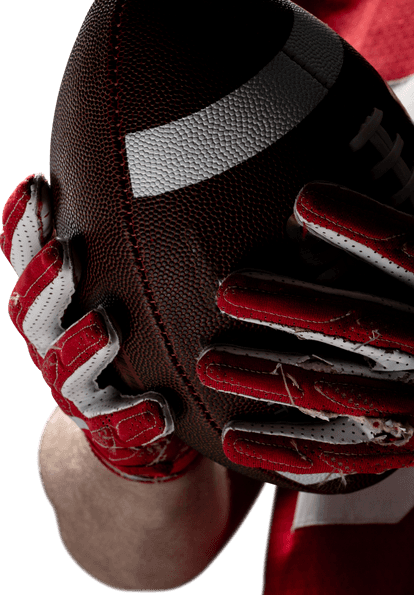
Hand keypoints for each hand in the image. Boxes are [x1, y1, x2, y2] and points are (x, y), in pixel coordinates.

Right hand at [3, 174, 198, 481]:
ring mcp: (79, 390)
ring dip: (81, 346)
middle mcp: (54, 343)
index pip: (26, 257)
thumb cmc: (147, 332)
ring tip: (104, 324)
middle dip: (46, 281)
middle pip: (32, 311)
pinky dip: (135, 419)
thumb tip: (209, 162)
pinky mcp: (113, 431)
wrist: (142, 428)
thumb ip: (146, 244)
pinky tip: (157, 409)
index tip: (38, 184)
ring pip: (66, 369)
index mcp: (56, 302)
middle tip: (67, 252)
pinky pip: (121, 429)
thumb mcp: (141, 286)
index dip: (23, 224)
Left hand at [197, 99, 413, 491]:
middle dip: (292, 306)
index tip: (302, 198)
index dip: (358, 222)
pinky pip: (353, 453)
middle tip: (228, 288)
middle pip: (366, 324)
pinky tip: (239, 437)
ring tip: (212, 361)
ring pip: (347, 391)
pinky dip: (293, 449)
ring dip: (275, 376)